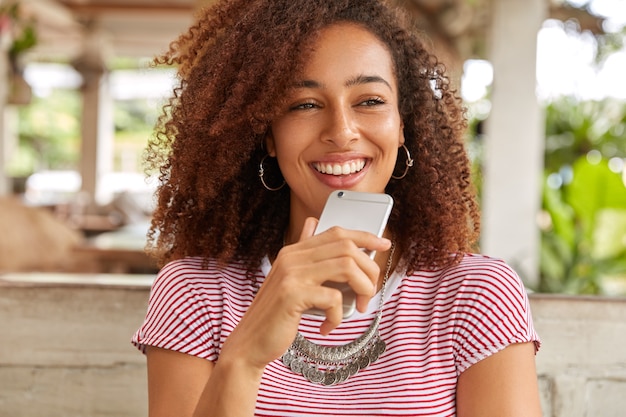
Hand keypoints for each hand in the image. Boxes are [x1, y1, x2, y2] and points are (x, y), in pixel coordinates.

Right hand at [218, 217, 391, 371]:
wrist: (249, 343)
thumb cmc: (276, 315)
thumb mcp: (290, 281)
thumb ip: (304, 256)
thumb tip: (314, 224)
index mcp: (294, 251)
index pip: (336, 232)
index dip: (364, 236)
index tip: (383, 244)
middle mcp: (292, 257)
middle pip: (346, 246)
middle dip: (369, 268)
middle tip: (368, 293)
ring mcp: (291, 274)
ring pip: (346, 266)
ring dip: (362, 288)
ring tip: (357, 307)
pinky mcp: (292, 295)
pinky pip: (333, 297)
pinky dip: (338, 316)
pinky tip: (327, 327)